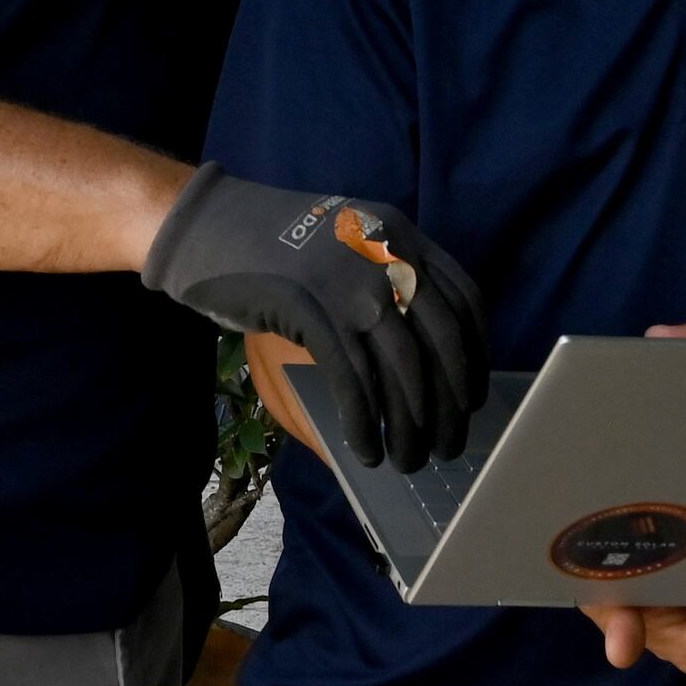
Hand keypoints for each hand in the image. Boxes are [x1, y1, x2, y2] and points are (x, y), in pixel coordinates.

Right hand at [143, 166, 487, 467]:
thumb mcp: (349, 243)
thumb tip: (421, 353)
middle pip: (441, 342)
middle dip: (450, 404)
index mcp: (402, 236)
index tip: (471, 397)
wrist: (210, 226)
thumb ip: (387, 277)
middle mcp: (386, 256)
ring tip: (408, 459)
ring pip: (401, 368)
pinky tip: (364, 447)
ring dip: (410, 425)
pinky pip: (352, 378)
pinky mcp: (310, 310)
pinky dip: (364, 421)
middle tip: (448, 446)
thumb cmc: (276, 244)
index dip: (475, 357)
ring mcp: (349, 283)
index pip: (464, 302)